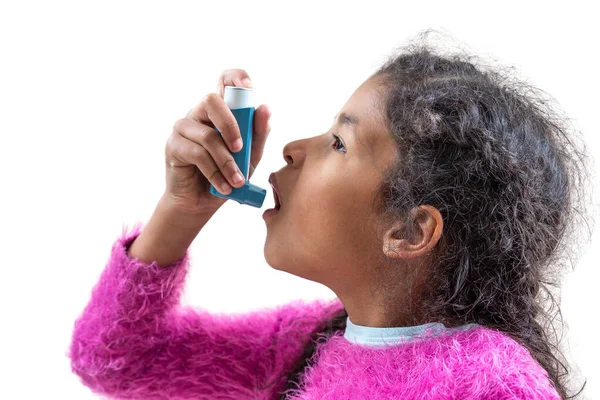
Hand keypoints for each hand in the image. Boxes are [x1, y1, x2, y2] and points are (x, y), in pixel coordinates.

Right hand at [164, 69, 271, 215]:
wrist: (202, 204)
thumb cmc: (227, 175)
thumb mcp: (250, 156)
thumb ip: (258, 133)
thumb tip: (266, 108)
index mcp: (221, 111)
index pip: (225, 80)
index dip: (236, 77)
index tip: (249, 88)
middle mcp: (200, 113)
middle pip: (211, 100)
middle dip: (231, 125)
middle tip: (241, 149)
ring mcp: (184, 127)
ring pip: (208, 135)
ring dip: (227, 162)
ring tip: (237, 181)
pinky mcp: (173, 145)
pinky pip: (197, 154)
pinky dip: (215, 172)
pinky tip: (224, 186)